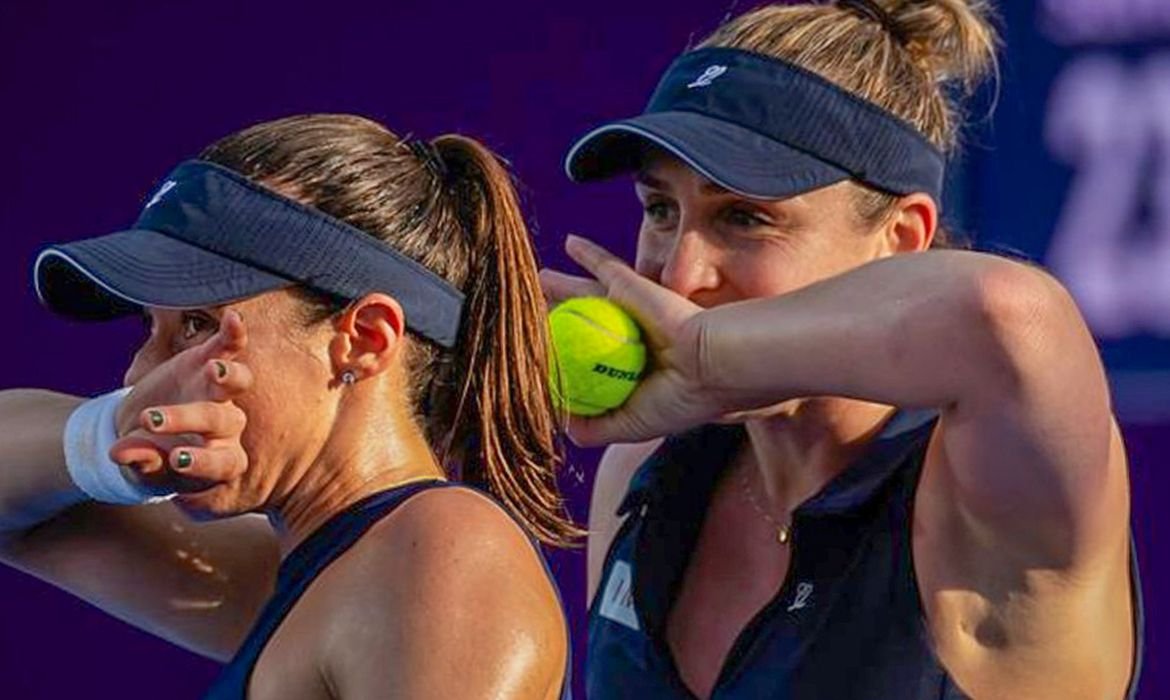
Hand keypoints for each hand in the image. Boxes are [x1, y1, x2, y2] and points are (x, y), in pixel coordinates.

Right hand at [110, 312, 251, 493]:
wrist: (143, 430)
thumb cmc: (150, 456)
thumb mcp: (142, 466)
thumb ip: (139, 461)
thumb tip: (121, 454)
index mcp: (221, 459)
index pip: (222, 463)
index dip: (203, 462)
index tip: (176, 459)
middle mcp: (229, 426)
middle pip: (219, 420)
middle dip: (185, 418)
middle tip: (151, 420)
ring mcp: (221, 392)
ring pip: (236, 382)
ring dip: (228, 376)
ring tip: (212, 371)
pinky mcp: (209, 361)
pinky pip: (228, 347)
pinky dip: (232, 334)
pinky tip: (234, 318)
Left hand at [540, 235, 726, 445]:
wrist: (710, 365)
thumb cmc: (676, 400)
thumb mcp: (628, 426)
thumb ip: (594, 428)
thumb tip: (559, 423)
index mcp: (626, 371)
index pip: (584, 363)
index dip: (560, 361)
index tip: (531, 361)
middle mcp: (625, 338)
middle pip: (579, 324)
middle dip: (555, 319)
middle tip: (527, 312)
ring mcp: (629, 309)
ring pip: (584, 294)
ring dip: (561, 285)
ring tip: (537, 277)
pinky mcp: (633, 286)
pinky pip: (605, 264)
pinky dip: (588, 253)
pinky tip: (570, 242)